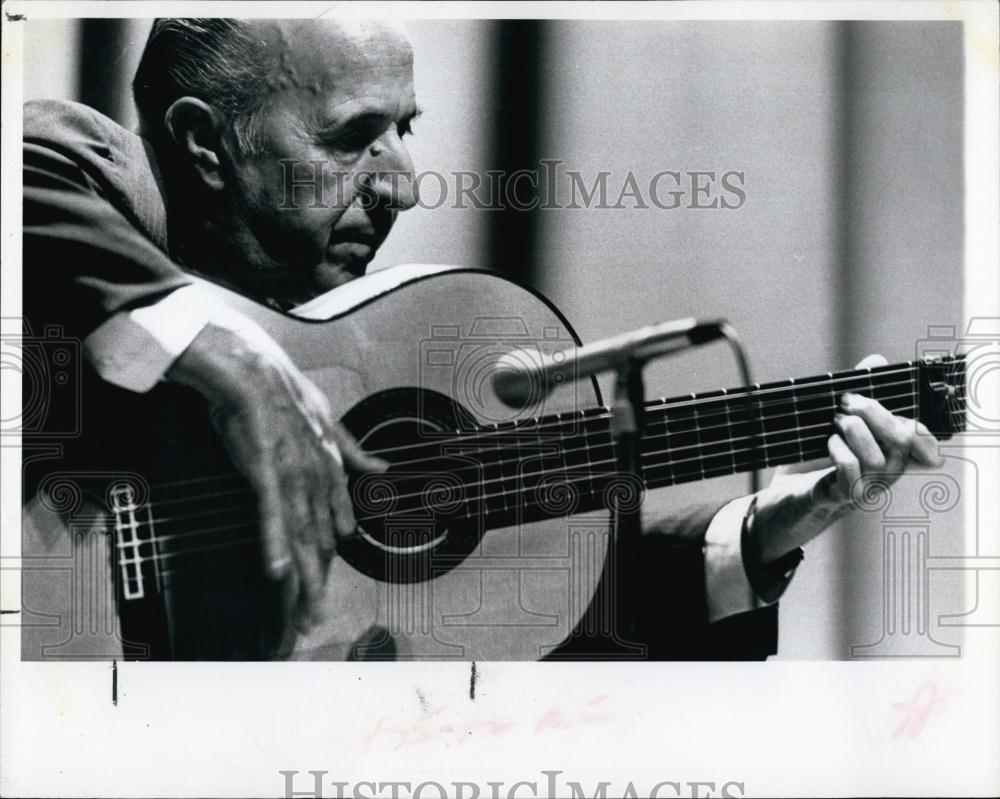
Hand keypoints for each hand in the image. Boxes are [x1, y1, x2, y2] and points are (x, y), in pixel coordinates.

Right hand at [166, 322, 385, 635]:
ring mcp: (293, 475)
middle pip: (317, 544)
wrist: (248, 366)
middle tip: (306, 627)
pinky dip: (275, 542)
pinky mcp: (265, 468)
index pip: (330, 530)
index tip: (318, 600)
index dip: (325, 569)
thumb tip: (379, 470)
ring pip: (301, 537)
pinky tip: (277, 571)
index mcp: (330, 469)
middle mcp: (317, 477)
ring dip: (300, 581)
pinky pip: (272, 512)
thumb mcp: (328, 421)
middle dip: (313, 590)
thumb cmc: (280, 393)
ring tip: (298, 616)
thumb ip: (353, 452)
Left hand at [818, 353, 943, 511]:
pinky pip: (852, 471)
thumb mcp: (835, 426)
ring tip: (834, 421)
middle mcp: (884, 476)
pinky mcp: (839, 498)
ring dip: (854, 430)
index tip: (886, 399)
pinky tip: (829, 443)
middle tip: (846, 400)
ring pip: (878, 458)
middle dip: (875, 412)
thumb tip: (876, 360)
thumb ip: (858, 395)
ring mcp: (864, 489)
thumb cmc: (813, 462)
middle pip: (901, 441)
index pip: (922, 442)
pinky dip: (840, 450)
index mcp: (889, 457)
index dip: (917, 422)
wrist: (783, 503)